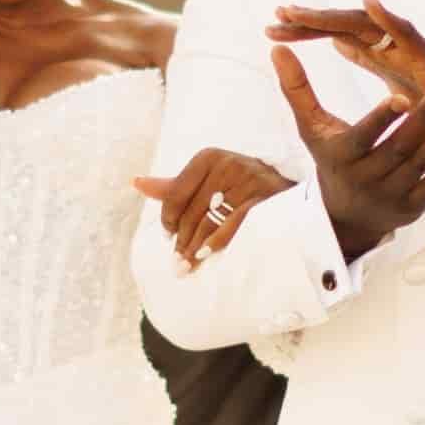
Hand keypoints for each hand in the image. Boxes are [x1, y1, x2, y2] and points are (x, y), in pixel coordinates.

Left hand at [133, 148, 294, 265]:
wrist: (287, 193)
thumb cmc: (240, 188)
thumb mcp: (208, 182)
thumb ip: (175, 186)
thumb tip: (137, 183)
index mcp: (209, 157)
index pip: (176, 193)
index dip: (168, 219)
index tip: (168, 236)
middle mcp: (227, 164)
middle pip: (191, 212)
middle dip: (181, 241)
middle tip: (176, 264)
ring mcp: (247, 180)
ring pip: (208, 222)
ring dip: (194, 249)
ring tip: (185, 268)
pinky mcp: (263, 199)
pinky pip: (231, 226)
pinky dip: (215, 243)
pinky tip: (205, 255)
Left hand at [271, 0, 424, 155]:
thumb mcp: (392, 76)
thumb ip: (368, 57)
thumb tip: (340, 41)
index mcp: (377, 49)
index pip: (334, 36)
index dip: (305, 33)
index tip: (271, 31)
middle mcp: (390, 41)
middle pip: (343, 24)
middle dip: (310, 20)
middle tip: (276, 15)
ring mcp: (408, 45)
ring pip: (367, 22)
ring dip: (334, 15)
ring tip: (303, 12)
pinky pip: (406, 30)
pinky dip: (388, 15)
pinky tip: (368, 2)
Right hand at [271, 47, 424, 262]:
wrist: (346, 216)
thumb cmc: (331, 158)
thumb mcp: (311, 128)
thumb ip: (297, 88)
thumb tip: (276, 48)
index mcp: (342, 157)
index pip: (364, 138)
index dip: (382, 119)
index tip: (401, 95)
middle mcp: (367, 180)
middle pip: (401, 147)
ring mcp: (392, 196)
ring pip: (423, 161)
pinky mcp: (413, 207)